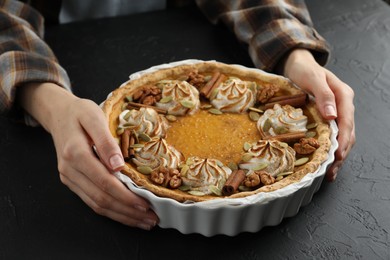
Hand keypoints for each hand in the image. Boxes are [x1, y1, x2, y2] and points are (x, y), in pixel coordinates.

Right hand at [19, 83, 157, 228]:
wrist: (58, 114)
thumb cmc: (79, 113)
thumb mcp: (94, 117)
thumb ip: (105, 141)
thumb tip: (118, 165)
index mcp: (75, 154)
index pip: (104, 182)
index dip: (126, 196)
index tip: (145, 203)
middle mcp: (70, 170)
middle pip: (101, 199)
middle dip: (128, 212)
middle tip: (151, 218)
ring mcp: (69, 178)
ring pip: (96, 205)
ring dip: (121, 216)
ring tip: (143, 221)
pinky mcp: (72, 181)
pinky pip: (91, 201)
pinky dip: (110, 211)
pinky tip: (126, 214)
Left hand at [283, 49, 354, 180]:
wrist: (297, 64)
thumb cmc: (304, 70)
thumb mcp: (313, 78)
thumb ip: (324, 96)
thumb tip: (332, 116)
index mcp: (343, 95)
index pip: (347, 121)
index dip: (343, 140)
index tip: (337, 156)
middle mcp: (343, 105)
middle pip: (348, 132)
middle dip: (341, 153)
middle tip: (332, 170)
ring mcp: (337, 111)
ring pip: (342, 136)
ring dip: (338, 154)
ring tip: (330, 172)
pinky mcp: (328, 116)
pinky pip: (333, 134)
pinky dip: (331, 147)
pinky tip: (326, 160)